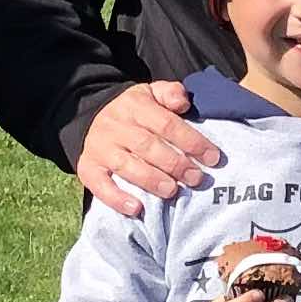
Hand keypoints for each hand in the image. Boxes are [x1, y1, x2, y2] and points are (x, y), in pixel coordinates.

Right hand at [74, 77, 223, 218]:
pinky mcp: (88, 168)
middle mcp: (116, 126)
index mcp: (135, 106)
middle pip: (148, 146)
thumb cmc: (133, 111)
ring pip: (126, 166)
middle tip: (196, 178)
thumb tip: (184, 102)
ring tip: (172, 191)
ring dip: (151, 180)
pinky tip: (136, 208)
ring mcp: (101, 148)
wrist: (89, 115)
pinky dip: (116, 198)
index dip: (191, 141)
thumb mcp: (151, 93)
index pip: (167, 124)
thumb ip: (170, 93)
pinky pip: (100, 185)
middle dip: (175, 164)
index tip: (213, 158)